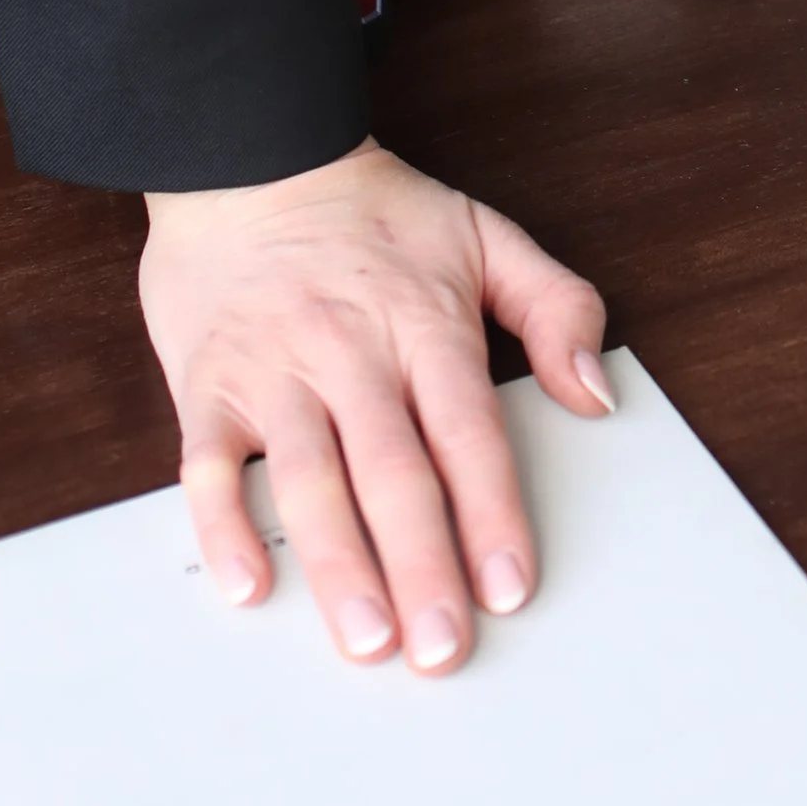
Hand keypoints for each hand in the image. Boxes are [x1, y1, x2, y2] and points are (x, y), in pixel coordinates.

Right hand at [139, 140, 611, 674]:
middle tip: (441, 650)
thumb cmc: (374, 212)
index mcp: (425, 324)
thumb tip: (597, 394)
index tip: (510, 586)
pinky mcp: (208, 383)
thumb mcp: (485, 233)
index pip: (468, 432)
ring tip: (365, 638)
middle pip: (395, 472)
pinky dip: (224, 525)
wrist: (251, 155)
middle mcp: (352, 353)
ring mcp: (276, 370)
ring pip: (311, 478)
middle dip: (422, 566)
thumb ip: (557, 305)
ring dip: (337, 563)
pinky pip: (209, 464)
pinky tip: (249, 586)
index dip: (491, 512)